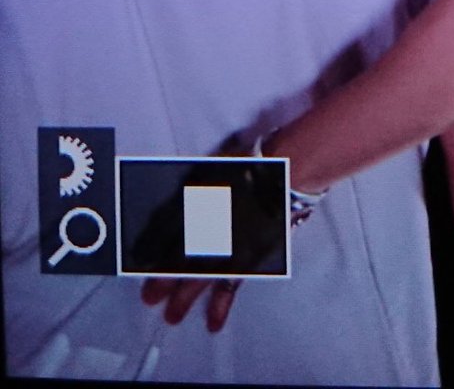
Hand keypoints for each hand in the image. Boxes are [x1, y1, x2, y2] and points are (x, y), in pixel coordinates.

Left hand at [137, 140, 285, 331]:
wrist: (276, 179)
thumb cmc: (244, 168)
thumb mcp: (206, 174)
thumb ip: (186, 194)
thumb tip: (170, 210)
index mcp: (191, 211)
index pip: (163, 237)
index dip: (151, 250)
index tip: (141, 264)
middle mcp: (203, 235)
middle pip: (176, 263)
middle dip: (163, 281)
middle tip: (149, 299)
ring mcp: (223, 251)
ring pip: (198, 279)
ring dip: (184, 298)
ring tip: (173, 317)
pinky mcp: (245, 261)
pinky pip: (230, 285)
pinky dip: (221, 304)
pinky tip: (213, 323)